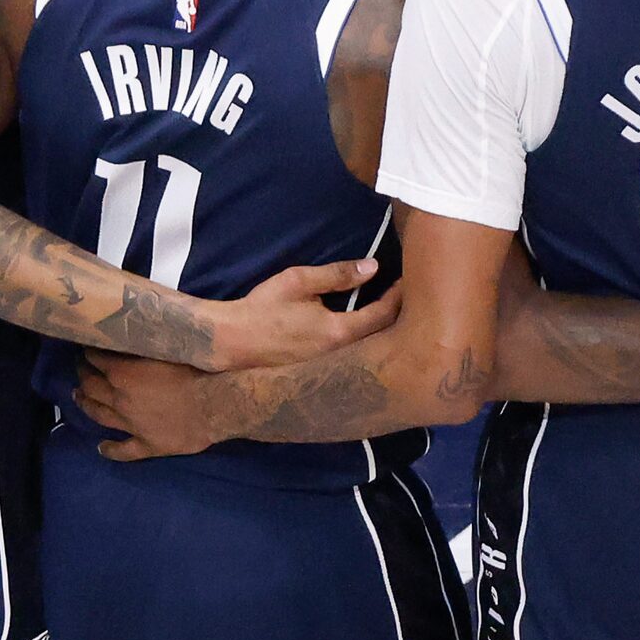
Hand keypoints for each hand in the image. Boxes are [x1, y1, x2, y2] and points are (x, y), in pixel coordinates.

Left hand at [74, 353, 219, 461]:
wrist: (217, 404)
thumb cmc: (197, 371)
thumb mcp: (168, 348)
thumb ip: (146, 345)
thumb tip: (134, 337)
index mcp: (124, 373)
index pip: (97, 359)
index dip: (90, 353)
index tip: (87, 348)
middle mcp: (120, 399)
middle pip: (92, 387)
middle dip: (83, 375)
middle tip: (80, 369)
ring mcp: (131, 425)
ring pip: (100, 415)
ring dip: (86, 405)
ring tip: (78, 398)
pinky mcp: (146, 445)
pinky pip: (123, 450)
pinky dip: (110, 450)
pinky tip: (101, 448)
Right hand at [207, 258, 402, 371]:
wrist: (229, 342)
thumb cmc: (262, 309)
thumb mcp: (299, 281)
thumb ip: (338, 274)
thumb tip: (373, 267)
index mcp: (339, 333)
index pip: (382, 315)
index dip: (398, 297)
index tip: (409, 282)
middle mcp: (341, 356)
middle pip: (382, 337)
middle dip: (398, 318)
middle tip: (409, 298)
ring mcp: (330, 368)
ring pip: (367, 349)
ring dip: (382, 332)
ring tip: (393, 312)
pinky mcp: (318, 373)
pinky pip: (351, 357)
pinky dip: (364, 343)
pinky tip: (363, 332)